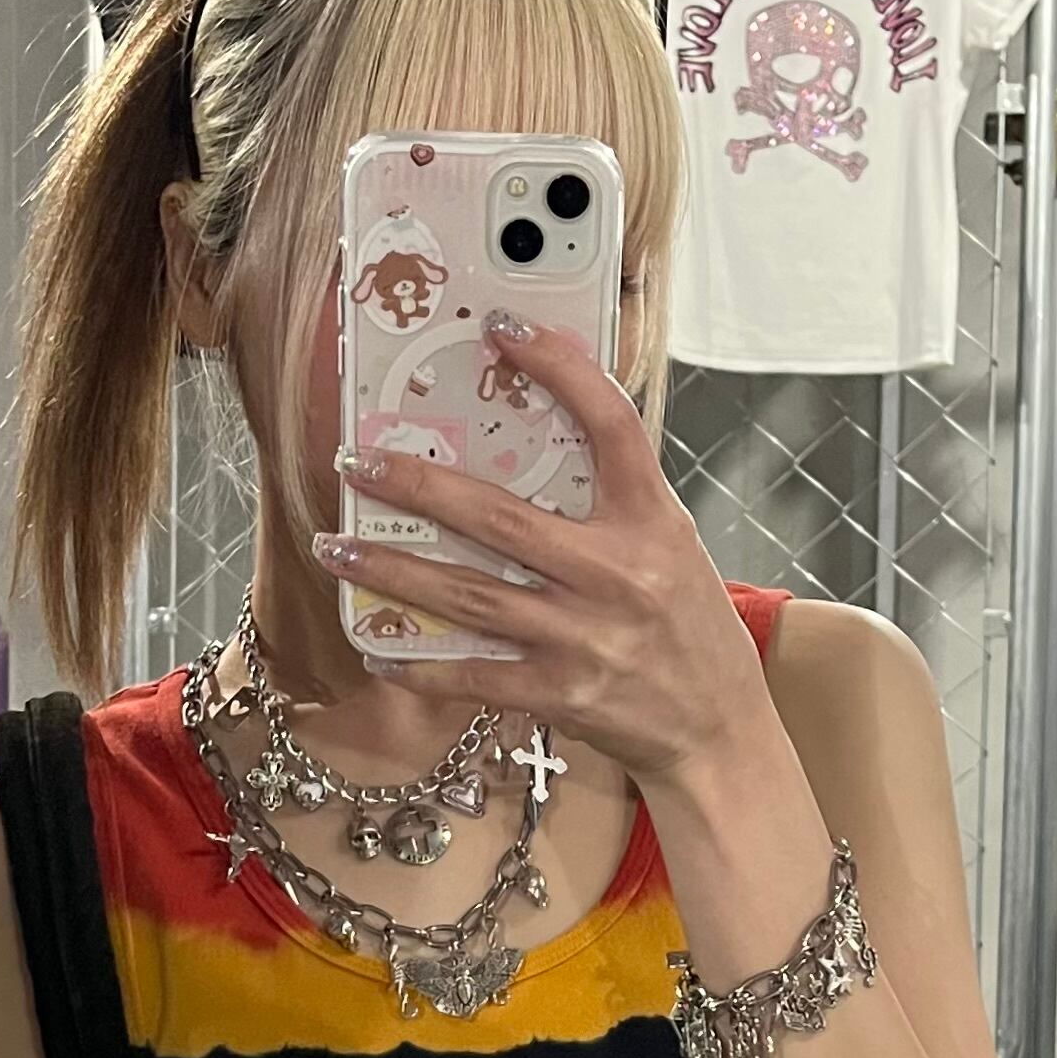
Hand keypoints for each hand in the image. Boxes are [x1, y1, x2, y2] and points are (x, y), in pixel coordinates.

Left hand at [315, 313, 778, 783]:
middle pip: (499, 517)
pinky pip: (474, 675)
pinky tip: (376, 646)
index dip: (558, 367)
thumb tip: (529, 449)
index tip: (502, 328)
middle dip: (417, 486)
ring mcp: (585, 637)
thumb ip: (611, 502)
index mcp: (650, 522)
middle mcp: (616, 574)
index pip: (608, 423)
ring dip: (392, 572)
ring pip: (468, 596)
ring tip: (337, 548)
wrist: (719, 729)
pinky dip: (419, 664)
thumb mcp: (670, 547)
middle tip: (357, 463)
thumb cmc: (689, 630)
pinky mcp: (561, 693)